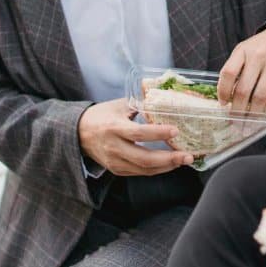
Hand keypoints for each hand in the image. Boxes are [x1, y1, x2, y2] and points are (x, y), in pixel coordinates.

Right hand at [77, 98, 194, 175]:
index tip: (175, 130)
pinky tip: (170, 164)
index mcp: (114, 128)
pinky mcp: (117, 170)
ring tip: (184, 160)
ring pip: (144, 169)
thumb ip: (141, 102)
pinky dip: (157, 170)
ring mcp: (115, 162)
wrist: (78, 134)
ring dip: (167, 167)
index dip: (158, 133)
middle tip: (188, 155)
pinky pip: (140, 173)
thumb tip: (164, 93)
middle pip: (144, 158)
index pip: (138, 133)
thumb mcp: (119, 105)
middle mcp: (114, 148)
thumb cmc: (101, 116)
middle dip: (169, 159)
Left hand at [218, 21, 265, 110]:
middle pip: (243, 89)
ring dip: (255, 110)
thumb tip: (228, 95)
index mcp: (243, 50)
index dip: (223, 92)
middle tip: (237, 119)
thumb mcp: (248, 49)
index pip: (228, 73)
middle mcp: (258, 55)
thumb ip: (237, 67)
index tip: (223, 103)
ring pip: (261, 94)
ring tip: (253, 116)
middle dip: (239, 109)